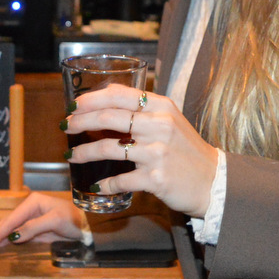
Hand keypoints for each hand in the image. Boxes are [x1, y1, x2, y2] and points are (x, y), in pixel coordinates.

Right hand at [0, 191, 85, 252]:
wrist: (87, 227)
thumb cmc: (73, 220)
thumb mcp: (54, 221)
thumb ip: (33, 228)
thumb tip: (13, 236)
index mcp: (32, 202)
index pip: (12, 220)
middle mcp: (29, 208)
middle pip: (7, 223)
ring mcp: (31, 218)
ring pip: (10, 229)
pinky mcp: (34, 228)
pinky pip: (17, 234)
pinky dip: (6, 240)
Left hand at [63, 86, 219, 217]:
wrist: (214, 181)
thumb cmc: (186, 151)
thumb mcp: (170, 122)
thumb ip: (142, 114)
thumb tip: (103, 110)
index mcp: (161, 107)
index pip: (118, 94)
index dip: (90, 99)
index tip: (73, 106)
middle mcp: (159, 126)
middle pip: (108, 118)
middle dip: (80, 121)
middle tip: (65, 126)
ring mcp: (157, 153)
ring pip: (108, 148)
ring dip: (84, 152)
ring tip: (71, 156)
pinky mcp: (156, 178)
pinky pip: (121, 179)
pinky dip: (105, 183)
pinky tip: (96, 184)